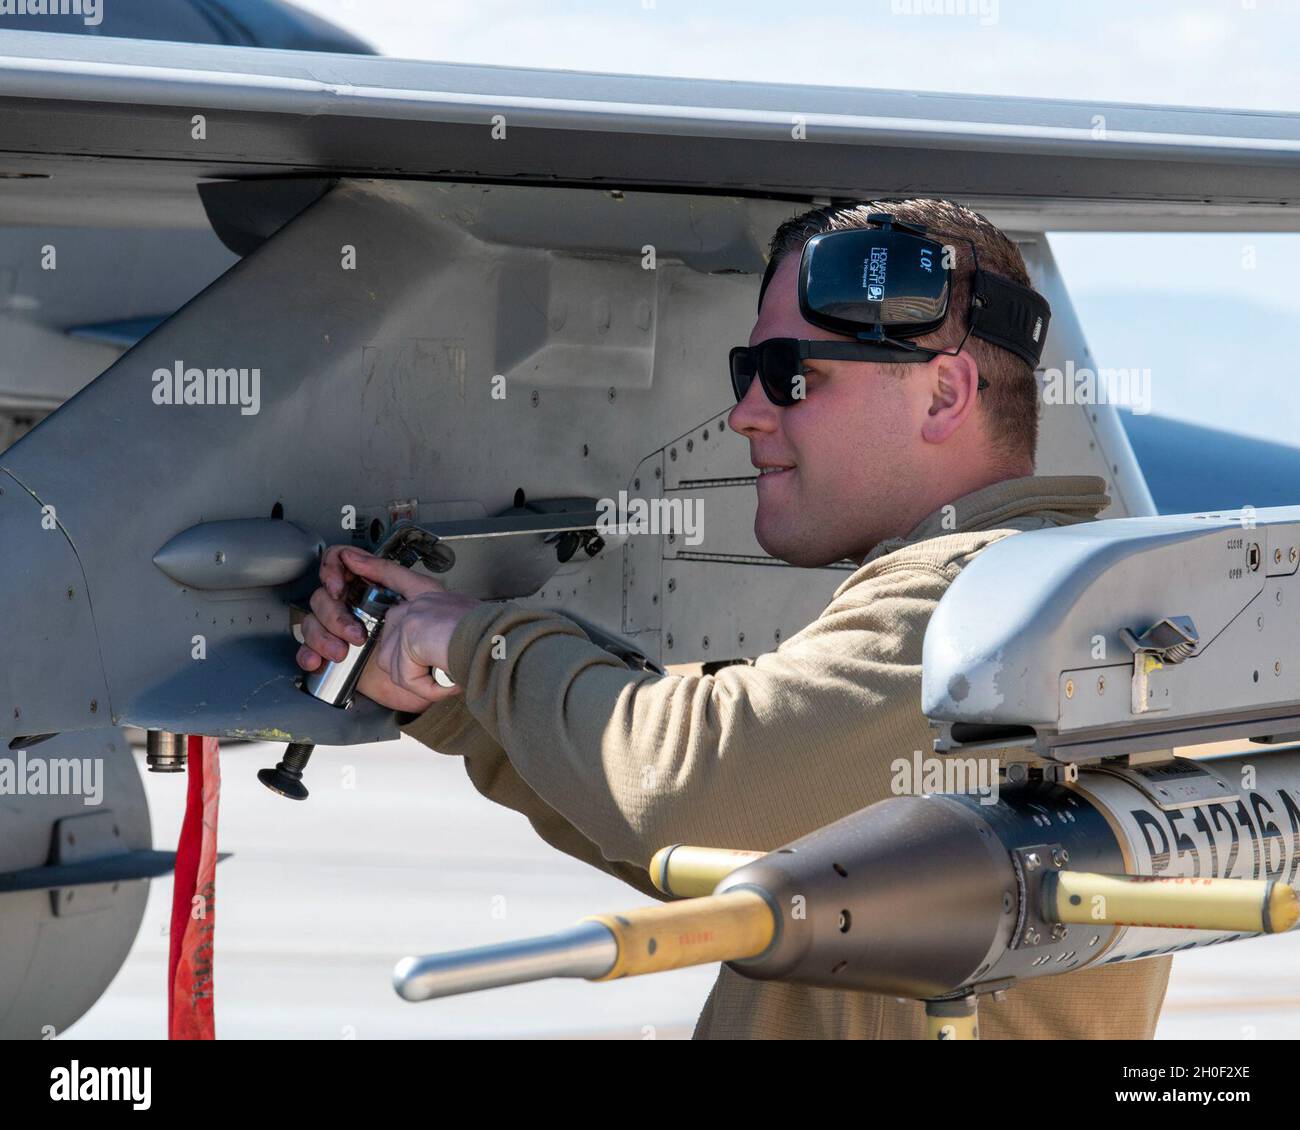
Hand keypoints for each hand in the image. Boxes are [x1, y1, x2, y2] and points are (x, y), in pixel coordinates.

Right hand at [296, 545, 479, 713]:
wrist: (437, 676)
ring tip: (342, 653)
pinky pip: (308, 652)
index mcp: (367, 589)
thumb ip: (388, 572)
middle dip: (334, 616)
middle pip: (321, 598)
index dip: (330, 571)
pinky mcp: (336, 658)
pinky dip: (308, 655)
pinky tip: (317, 661)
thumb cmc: (433, 636)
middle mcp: (351, 608)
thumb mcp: (420, 594)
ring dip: (322, 638)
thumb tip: (353, 556)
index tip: (338, 587)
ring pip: (311, 624)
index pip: (335, 566)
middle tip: (357, 634)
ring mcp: (341, 633)